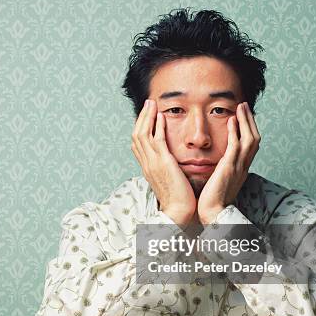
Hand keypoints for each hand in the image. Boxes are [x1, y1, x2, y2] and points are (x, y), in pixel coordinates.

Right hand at [131, 99, 196, 225]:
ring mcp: (153, 163)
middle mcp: (146, 164)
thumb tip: (171, 162)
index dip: (140, 127)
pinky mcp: (163, 163)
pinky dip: (157, 126)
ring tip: (152, 104)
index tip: (146, 116)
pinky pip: (157, 140)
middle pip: (136, 135)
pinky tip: (161, 116)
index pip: (137, 144)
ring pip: (143, 134)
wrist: (178, 212)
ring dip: (147, 117)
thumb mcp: (167, 180)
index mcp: (147, 168)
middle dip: (141, 117)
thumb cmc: (177, 199)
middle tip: (148, 103)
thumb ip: (166, 169)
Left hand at [197, 101, 260, 224]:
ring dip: (245, 121)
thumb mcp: (221, 182)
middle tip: (244, 106)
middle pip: (255, 139)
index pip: (251, 146)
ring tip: (240, 107)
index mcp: (242, 170)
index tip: (243, 117)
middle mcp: (244, 167)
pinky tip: (231, 121)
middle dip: (250, 121)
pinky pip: (236, 147)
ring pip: (249, 139)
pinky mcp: (229, 168)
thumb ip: (223, 171)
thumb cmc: (213, 201)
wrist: (213, 214)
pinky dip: (235, 133)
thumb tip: (219, 164)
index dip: (249, 129)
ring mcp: (238, 167)